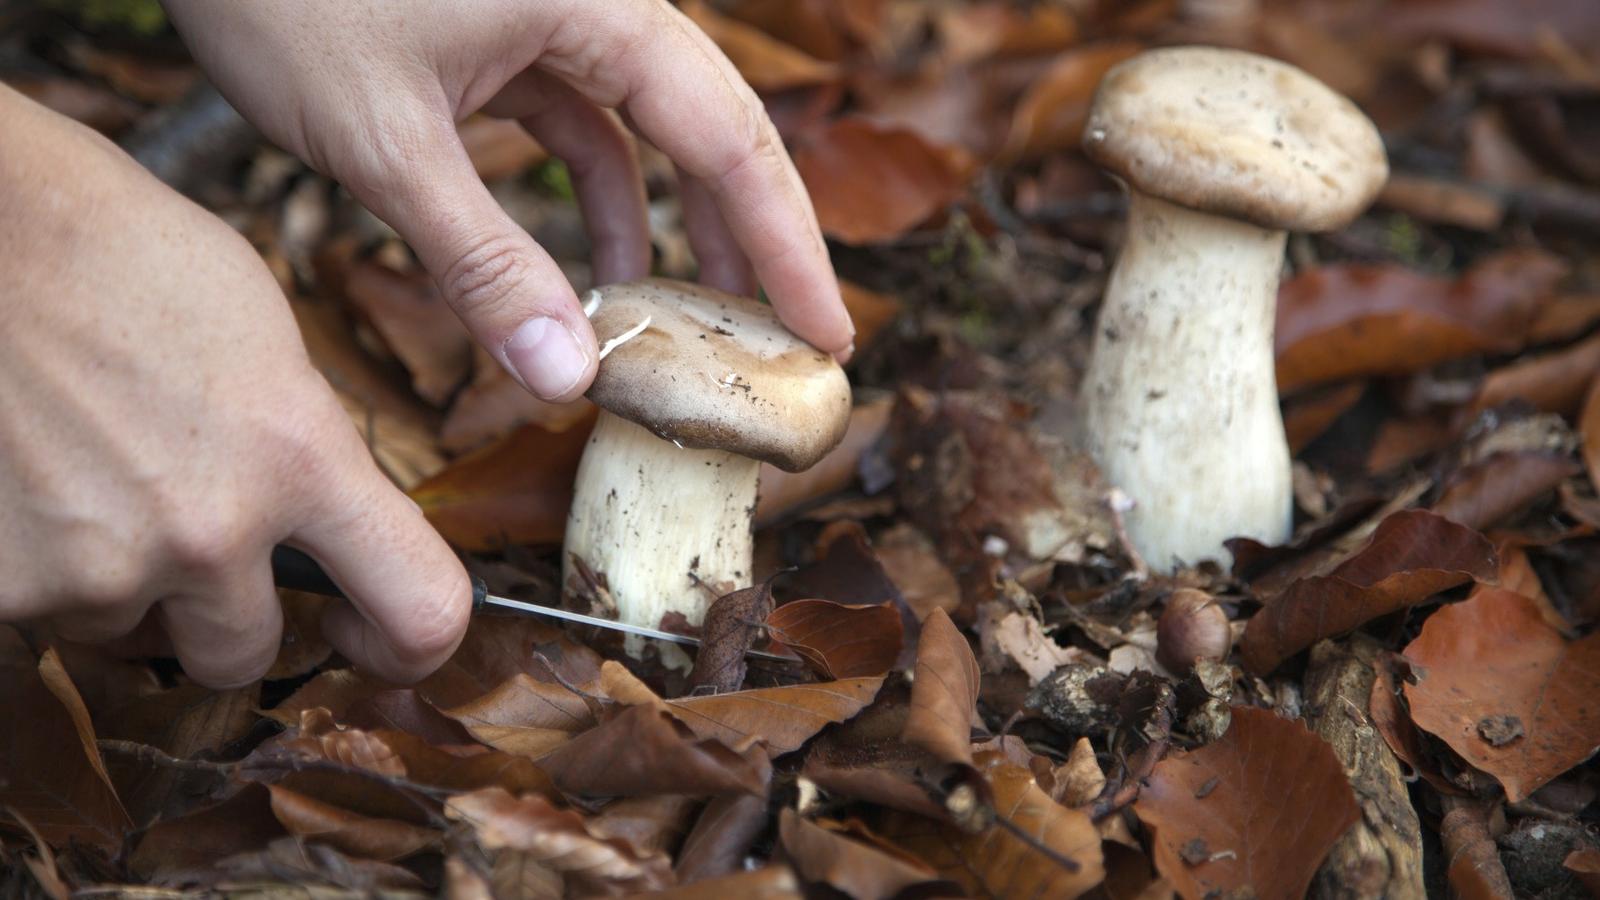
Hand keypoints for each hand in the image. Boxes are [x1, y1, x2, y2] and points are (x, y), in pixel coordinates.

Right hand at [0, 88, 469, 687]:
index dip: (409, 646)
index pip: (422, 611)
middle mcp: (207, 530)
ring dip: (121, 584)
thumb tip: (334, 532)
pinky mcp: (1, 585)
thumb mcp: (268, 341)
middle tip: (186, 544)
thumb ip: (310, 452)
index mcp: (300, 457)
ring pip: (131, 633)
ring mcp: (96, 566)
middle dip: (222, 617)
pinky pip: (44, 615)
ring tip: (91, 476)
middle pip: (245, 657)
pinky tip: (31, 482)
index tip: (371, 632)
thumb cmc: (124, 257)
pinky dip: (40, 568)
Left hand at [162, 0, 855, 401]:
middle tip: (784, 344)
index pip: (731, 140)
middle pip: (711, 132)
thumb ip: (484, 261)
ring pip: (650, 132)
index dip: (788, 247)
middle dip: (747, 243)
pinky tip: (596, 276)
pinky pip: (582, 121)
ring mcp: (554, 14)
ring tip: (689, 329)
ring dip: (671, 229)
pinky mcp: (507, 31)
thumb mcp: (387, 139)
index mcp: (599, 6)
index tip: (827, 333)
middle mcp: (598, 3)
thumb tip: (569, 378)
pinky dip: (596, 198)